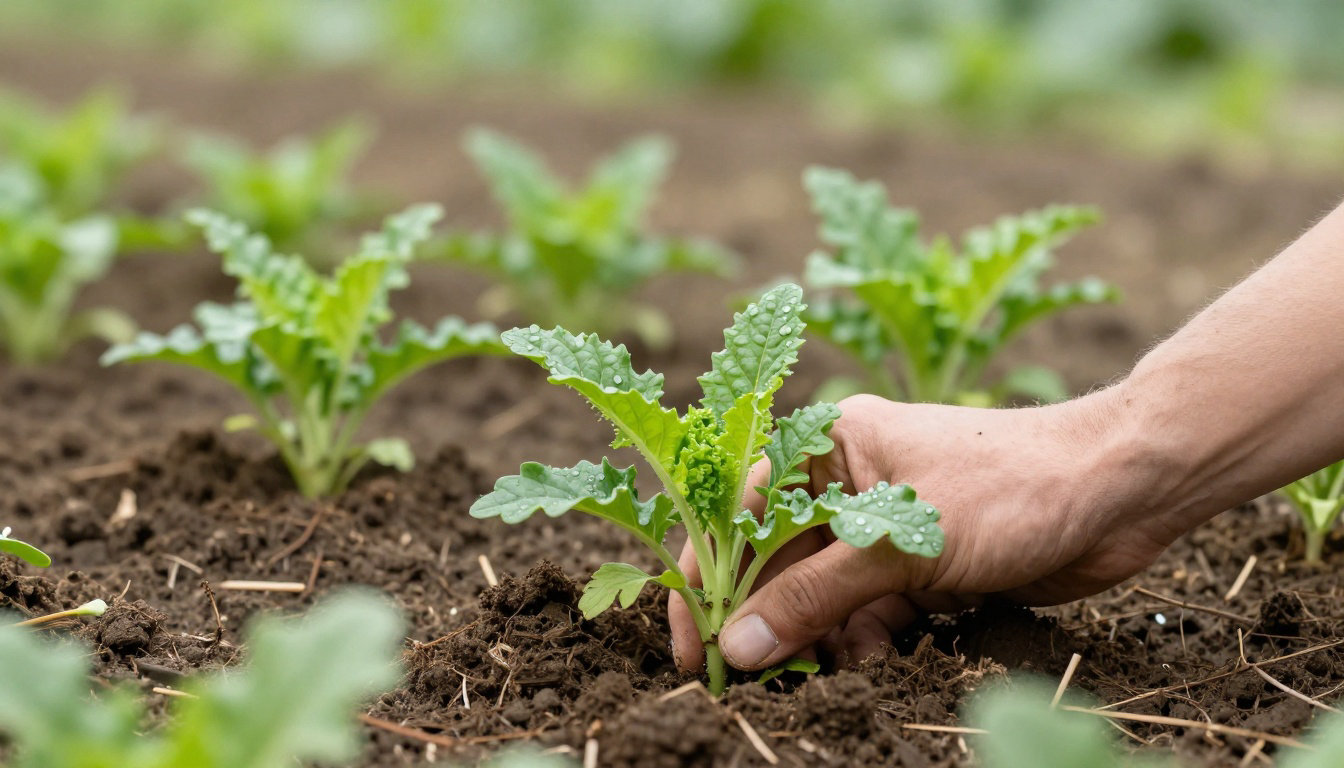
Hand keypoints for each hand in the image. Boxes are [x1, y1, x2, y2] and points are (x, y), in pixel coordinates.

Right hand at [669, 389, 1189, 671]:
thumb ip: (813, 596)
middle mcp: (848, 482)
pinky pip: (871, 614)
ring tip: (827, 674)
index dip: (708, 578)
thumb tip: (740, 644)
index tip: (694, 644)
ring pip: (825, 596)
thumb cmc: (1012, 484)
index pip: (738, 513)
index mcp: (827, 445)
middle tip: (748, 680)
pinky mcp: (923, 567)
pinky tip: (877, 662)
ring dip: (821, 639)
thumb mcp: (899, 541)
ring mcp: (887, 526)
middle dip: (768, 620)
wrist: (1125, 491)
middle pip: (778, 561)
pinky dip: (867, 643)